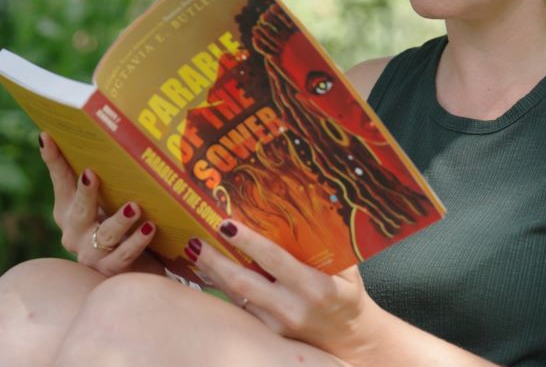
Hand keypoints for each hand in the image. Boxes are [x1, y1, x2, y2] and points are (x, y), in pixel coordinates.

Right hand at [39, 132, 163, 275]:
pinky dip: (137, 241)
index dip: (53, 159)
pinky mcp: (110, 270)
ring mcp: (90, 254)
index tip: (47, 137)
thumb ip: (107, 177)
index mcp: (68, 210)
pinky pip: (124, 255)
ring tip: (134, 206)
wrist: (131, 270)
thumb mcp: (108, 200)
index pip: (60, 180)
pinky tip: (150, 227)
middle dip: (85, 193)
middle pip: (79, 210)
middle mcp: (74, 232)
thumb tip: (112, 137)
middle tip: (91, 175)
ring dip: (120, 220)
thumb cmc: (118, 226)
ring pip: (104, 234)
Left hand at [186, 219, 376, 358]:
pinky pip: (241, 308)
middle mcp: (293, 307)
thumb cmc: (347, 295)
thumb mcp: (346, 268)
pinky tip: (209, 273)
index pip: (274, 259)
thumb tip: (302, 206)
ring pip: (237, 297)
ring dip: (213, 274)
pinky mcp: (269, 334)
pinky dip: (224, 289)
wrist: (350, 339)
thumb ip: (325, 245)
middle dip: (215, 261)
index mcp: (314, 286)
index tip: (226, 224)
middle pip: (244, 282)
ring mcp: (278, 324)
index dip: (248, 242)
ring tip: (194, 252)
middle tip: (195, 241)